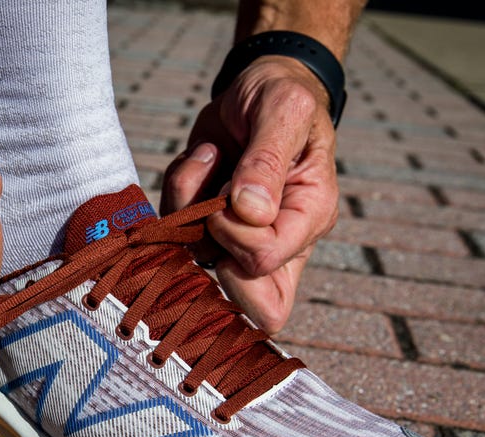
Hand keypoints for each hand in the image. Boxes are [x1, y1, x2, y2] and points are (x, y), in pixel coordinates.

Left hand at [162, 56, 339, 333]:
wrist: (260, 85)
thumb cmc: (282, 96)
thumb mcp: (283, 110)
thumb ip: (268, 160)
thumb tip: (251, 211)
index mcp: (308, 217)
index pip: (266, 262)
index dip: (234, 235)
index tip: (226, 196)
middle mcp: (279, 238)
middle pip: (251, 302)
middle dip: (211, 247)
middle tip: (211, 202)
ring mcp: (240, 237)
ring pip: (199, 259)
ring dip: (189, 203)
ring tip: (211, 156)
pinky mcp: (209, 224)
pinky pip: (176, 229)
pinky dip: (178, 189)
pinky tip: (202, 159)